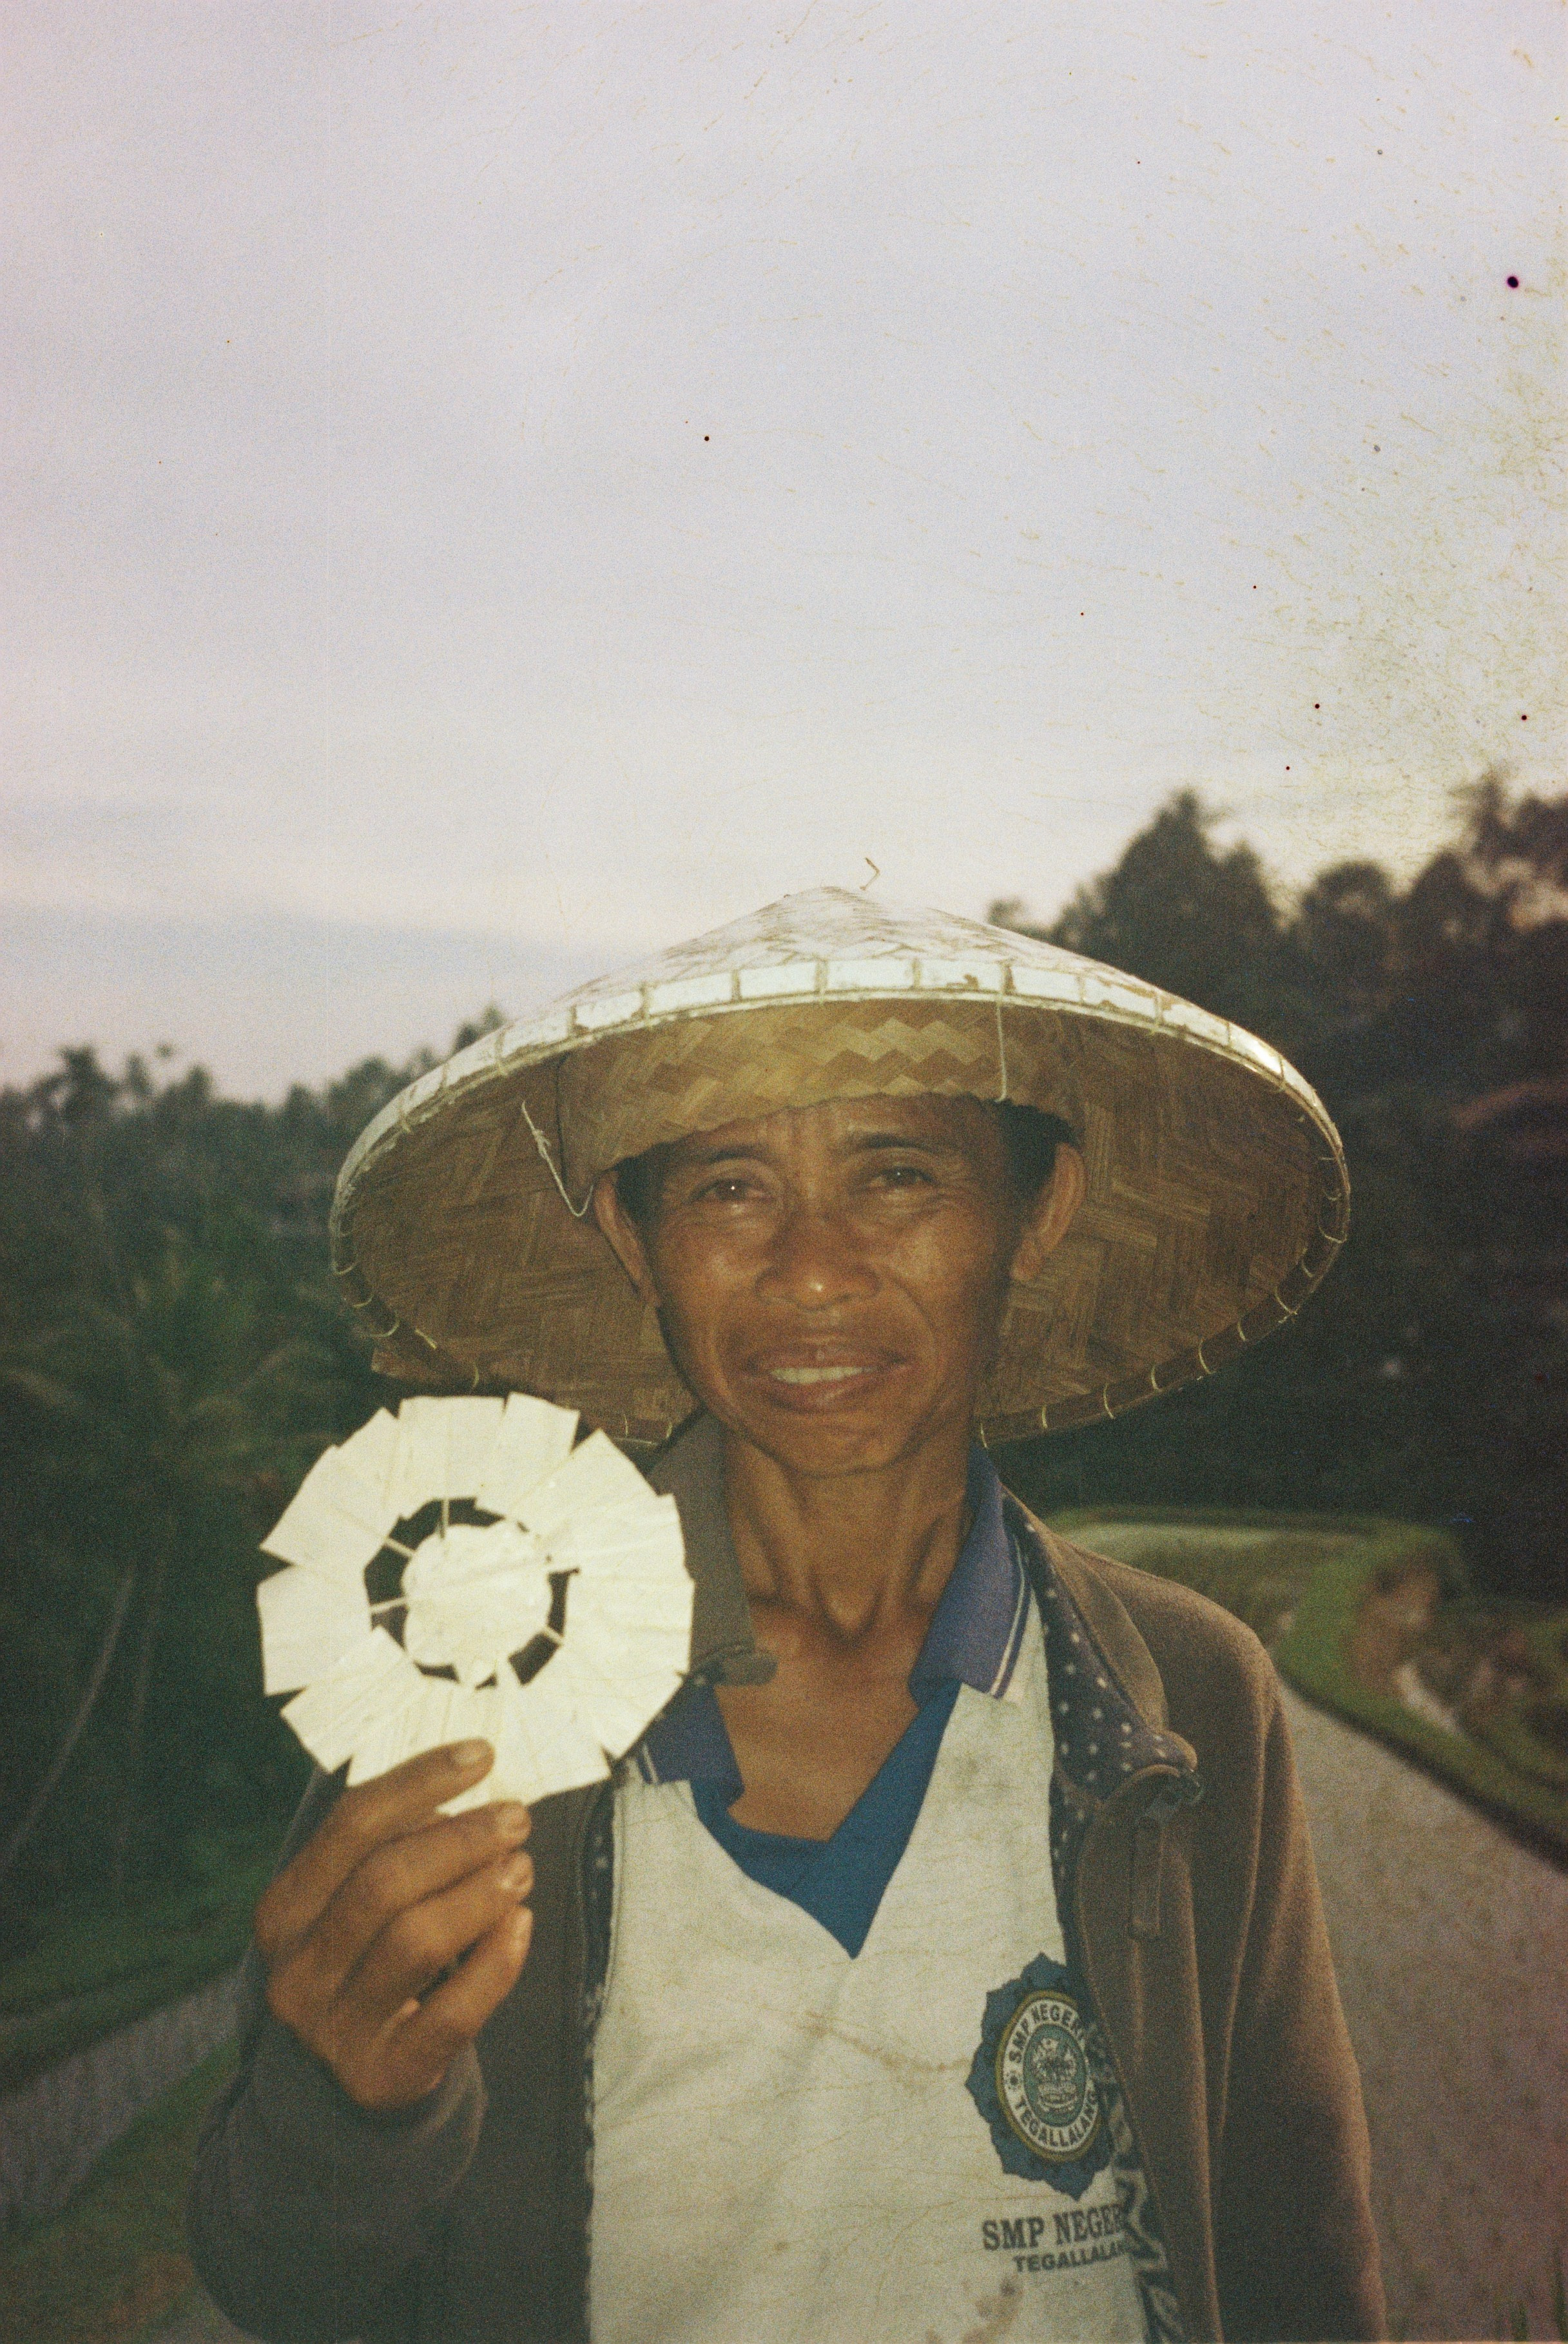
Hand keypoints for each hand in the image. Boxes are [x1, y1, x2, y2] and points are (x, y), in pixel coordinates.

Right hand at [254, 1739, 532, 2112]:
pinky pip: (449, 2016)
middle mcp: (296, 1969)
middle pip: (383, 1882)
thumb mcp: (360, 1902)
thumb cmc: (370, 1959)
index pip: (351, 1824)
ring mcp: (332, 2028)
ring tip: (522, 1869)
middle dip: (461, 1840)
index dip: (420, 1781)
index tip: (482, 1755)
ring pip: (415, 1942)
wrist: (352, 2076)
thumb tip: (468, 1795)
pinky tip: (521, 1926)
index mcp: (285, 1909)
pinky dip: (494, 1965)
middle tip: (516, 1819)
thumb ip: (398, 1848)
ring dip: (481, 1895)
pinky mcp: (380, 2075)